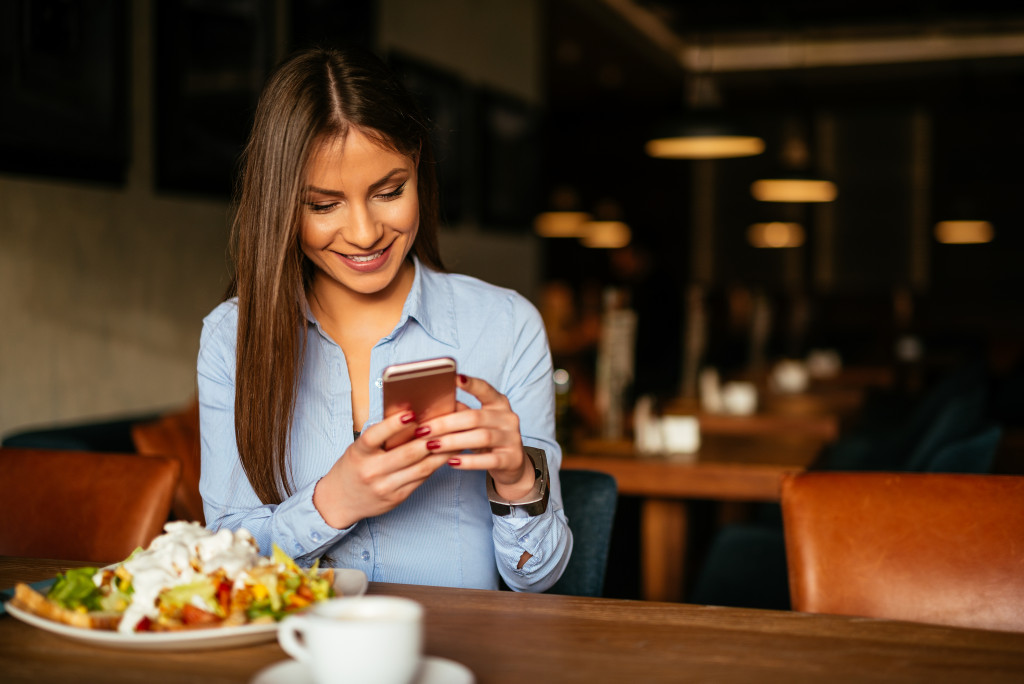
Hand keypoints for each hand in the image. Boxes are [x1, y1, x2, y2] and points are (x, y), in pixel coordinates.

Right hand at [312, 410, 449, 528]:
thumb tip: (412, 417)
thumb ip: (381, 437)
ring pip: (420, 468)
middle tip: (447, 424)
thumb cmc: (354, 466)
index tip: (411, 413)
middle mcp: (371, 471)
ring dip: (440, 453)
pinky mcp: (397, 498)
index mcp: (359, 453)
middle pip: (406, 453)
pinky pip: (421, 479)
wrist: (339, 500)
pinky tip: (446, 456)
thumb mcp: (359, 449)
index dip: (393, 424)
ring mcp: (385, 487)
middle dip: (429, 438)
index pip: (374, 436)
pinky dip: (435, 466)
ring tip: (454, 438)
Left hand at [417, 374, 535, 501]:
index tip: (455, 378)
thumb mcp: (476, 424)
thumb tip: (432, 406)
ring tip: (431, 446)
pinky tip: (451, 462)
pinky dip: (469, 461)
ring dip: (453, 441)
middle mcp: (508, 418)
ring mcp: (512, 438)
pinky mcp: (512, 458)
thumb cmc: (487, 439)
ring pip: (481, 437)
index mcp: (499, 403)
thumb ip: (460, 413)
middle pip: (475, 417)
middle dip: (446, 423)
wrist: (511, 464)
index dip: (471, 384)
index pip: (485, 389)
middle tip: (423, 430)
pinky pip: (489, 460)